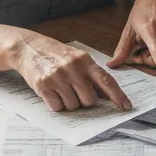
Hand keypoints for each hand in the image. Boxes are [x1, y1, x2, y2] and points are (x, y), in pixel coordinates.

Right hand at [14, 33, 130, 112]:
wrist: (29, 48)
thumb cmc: (56, 54)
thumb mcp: (77, 58)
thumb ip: (91, 75)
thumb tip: (106, 95)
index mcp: (85, 60)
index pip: (106, 81)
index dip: (118, 96)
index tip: (126, 107)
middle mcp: (72, 68)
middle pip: (89, 100)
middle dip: (85, 101)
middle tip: (76, 92)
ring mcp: (57, 77)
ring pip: (73, 106)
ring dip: (69, 103)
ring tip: (61, 89)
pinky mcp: (43, 86)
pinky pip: (57, 107)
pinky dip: (56, 104)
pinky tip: (52, 92)